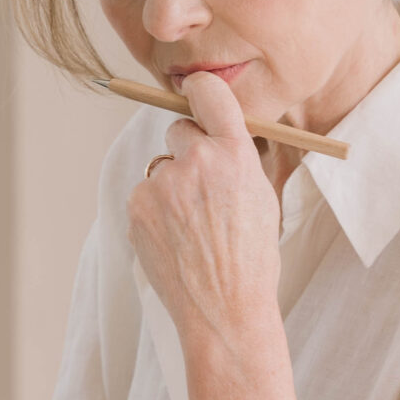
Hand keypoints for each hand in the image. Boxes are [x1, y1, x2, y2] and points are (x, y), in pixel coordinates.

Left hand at [125, 69, 281, 349]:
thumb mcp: (263, 197)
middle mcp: (196, 160)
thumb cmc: (252, 258)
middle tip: (203, 188)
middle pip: (179, 128)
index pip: (209, 92)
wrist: (224, 309)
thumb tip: (221, 131)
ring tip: (193, 228)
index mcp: (235, 153)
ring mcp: (162, 183)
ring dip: (172, 187)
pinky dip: (155, 212)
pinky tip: (176, 240)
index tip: (194, 92)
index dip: (199, 90)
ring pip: (161, 167)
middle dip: (189, 150)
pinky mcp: (136, 206)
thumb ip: (240, 158)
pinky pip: (145, 195)